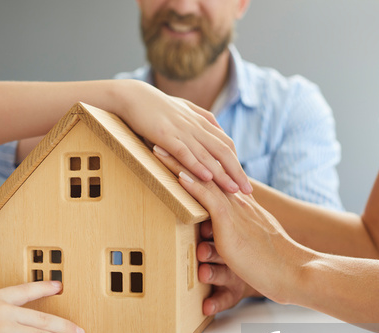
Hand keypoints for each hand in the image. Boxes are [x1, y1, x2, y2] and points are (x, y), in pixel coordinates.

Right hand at [116, 80, 251, 194]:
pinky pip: (184, 151)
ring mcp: (180, 130)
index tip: (244, 180)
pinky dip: (196, 164)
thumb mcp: (183, 108)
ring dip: (222, 174)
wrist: (132, 95)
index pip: (226, 144)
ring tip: (233, 191)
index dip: (237, 162)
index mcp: (200, 121)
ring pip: (207, 154)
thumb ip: (202, 118)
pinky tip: (206, 177)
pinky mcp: (164, 135)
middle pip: (223, 151)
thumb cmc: (155, 105)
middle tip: (247, 191)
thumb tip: (217, 129)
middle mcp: (195, 126)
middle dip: (237, 172)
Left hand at [153, 146, 312, 303]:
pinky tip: (179, 175)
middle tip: (161, 136)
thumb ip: (236, 234)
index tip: (177, 146)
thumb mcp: (251, 243)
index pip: (213, 176)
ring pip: (204, 179)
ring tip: (159, 147)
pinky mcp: (232, 225)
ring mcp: (235, 211)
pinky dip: (194, 186)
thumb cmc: (271, 264)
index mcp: (241, 205)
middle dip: (182, 153)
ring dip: (179, 162)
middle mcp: (238, 202)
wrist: (294, 272)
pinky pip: (210, 201)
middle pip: (205, 171)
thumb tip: (219, 234)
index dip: (195, 160)